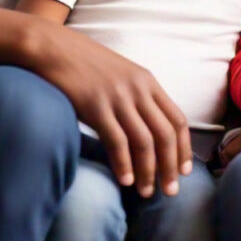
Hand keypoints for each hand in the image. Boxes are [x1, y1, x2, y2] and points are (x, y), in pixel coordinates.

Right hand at [34, 23, 192, 197]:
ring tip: (146, 192)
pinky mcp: (96, 106)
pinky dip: (124, 164)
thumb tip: (148, 126)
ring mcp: (117, 97)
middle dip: (170, 167)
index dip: (183, 148)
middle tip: (170, 192)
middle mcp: (137, 89)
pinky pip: (117, 141)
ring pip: (144, 141)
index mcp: (147, 81)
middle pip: (164, 134)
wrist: (55, 47)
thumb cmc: (86, 63)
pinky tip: (125, 181)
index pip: (177, 120)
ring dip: (148, 171)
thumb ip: (137, 95)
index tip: (185, 171)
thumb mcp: (121, 74)